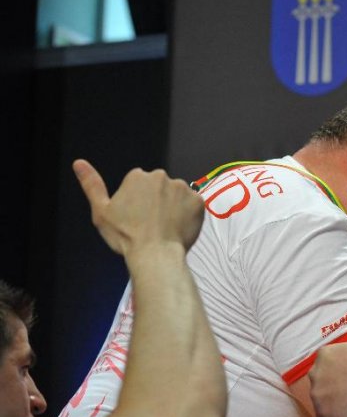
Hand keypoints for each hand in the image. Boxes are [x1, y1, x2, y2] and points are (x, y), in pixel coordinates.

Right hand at [73, 159, 203, 256]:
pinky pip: (194, 205)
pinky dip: (189, 214)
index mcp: (137, 176)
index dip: (137, 201)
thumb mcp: (101, 211)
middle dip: (156, 200)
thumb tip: (79, 163)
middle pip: (159, 187)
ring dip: (173, 206)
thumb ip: (91, 184)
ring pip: (177, 195)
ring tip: (165, 226)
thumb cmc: (126, 236)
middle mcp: (161, 177)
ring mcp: (182, 188)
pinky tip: (179, 227)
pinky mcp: (198, 201)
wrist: (155, 254)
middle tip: (151, 222)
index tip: (136, 216)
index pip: (139, 184)